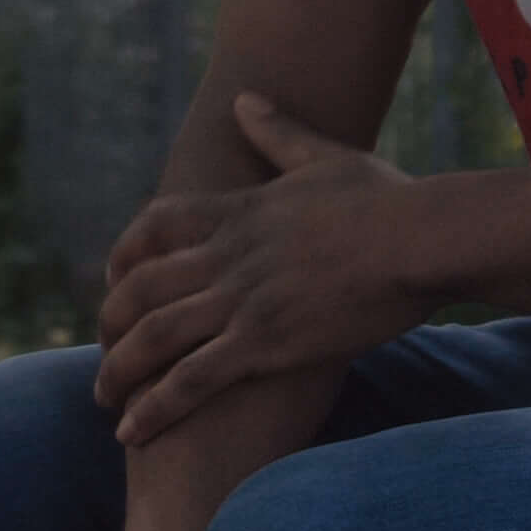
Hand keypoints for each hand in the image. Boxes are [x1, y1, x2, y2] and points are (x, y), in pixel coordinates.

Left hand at [92, 94, 432, 444]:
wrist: (425, 240)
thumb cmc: (389, 200)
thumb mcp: (326, 156)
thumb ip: (279, 134)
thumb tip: (244, 99)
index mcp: (240, 209)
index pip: (154, 225)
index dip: (124, 254)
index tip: (113, 281)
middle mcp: (228, 253)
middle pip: (139, 287)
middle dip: (110, 323)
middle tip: (104, 353)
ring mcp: (242, 298)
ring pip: (153, 337)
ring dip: (119, 371)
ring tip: (105, 400)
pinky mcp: (264, 342)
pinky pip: (192, 379)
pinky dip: (154, 406)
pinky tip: (132, 431)